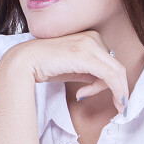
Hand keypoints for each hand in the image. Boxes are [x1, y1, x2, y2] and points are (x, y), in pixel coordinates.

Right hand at [2, 32, 127, 112]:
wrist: (24, 61)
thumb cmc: (44, 65)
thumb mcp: (72, 68)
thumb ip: (89, 72)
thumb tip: (102, 82)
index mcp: (90, 37)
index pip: (110, 62)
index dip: (113, 82)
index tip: (108, 97)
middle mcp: (93, 38)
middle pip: (117, 67)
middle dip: (118, 89)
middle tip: (118, 105)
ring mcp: (90, 45)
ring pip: (116, 72)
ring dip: (112, 91)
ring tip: (86, 97)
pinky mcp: (86, 56)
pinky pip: (110, 76)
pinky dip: (114, 90)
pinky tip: (94, 97)